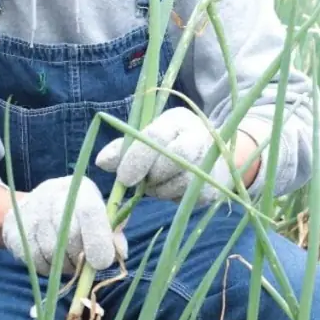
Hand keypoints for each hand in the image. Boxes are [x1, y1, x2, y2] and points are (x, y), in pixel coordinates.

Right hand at [0, 176, 126, 275]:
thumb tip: (120, 253)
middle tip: (85, 263)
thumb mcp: (99, 214)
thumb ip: (113, 231)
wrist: (35, 205)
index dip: (98, 240)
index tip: (102, 262)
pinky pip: (33, 260)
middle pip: (69, 236)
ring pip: (51, 252)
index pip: (89, 212)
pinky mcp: (14, 229)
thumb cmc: (77, 212)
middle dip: (81, 258)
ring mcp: (31, 211)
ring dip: (64, 265)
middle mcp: (53, 195)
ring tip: (69, 260)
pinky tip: (52, 260)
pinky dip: (46, 268)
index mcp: (80, 188)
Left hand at [95, 107, 260, 202]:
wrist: (217, 156)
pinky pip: (184, 198)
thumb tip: (101, 162)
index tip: (123, 178)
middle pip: (170, 160)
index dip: (136, 159)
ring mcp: (210, 163)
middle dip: (151, 175)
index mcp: (178, 120)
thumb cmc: (173, 143)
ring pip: (176, 184)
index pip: (155, 137)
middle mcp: (198, 137)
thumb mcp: (150, 137)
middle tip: (144, 179)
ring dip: (159, 189)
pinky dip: (172, 197)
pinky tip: (173, 187)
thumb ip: (125, 148)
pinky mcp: (212, 187)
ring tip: (158, 181)